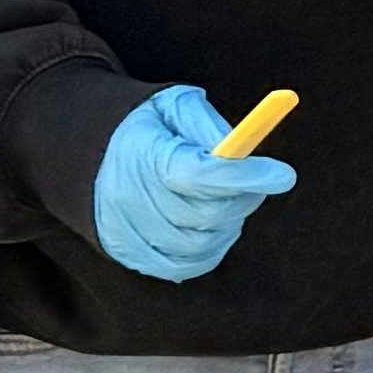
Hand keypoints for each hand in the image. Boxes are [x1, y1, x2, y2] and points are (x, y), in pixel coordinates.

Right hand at [91, 85, 298, 287]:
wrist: (89, 154)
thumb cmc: (147, 126)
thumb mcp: (175, 106)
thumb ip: (210, 127)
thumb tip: (245, 154)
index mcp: (143, 154)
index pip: (202, 175)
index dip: (246, 177)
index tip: (284, 175)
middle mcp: (129, 197)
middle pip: (206, 214)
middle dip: (243, 198)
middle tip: (259, 180)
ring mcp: (127, 231)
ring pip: (201, 243)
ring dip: (228, 223)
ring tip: (224, 197)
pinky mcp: (128, 255)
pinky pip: (185, 265)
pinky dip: (210, 247)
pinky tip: (211, 224)